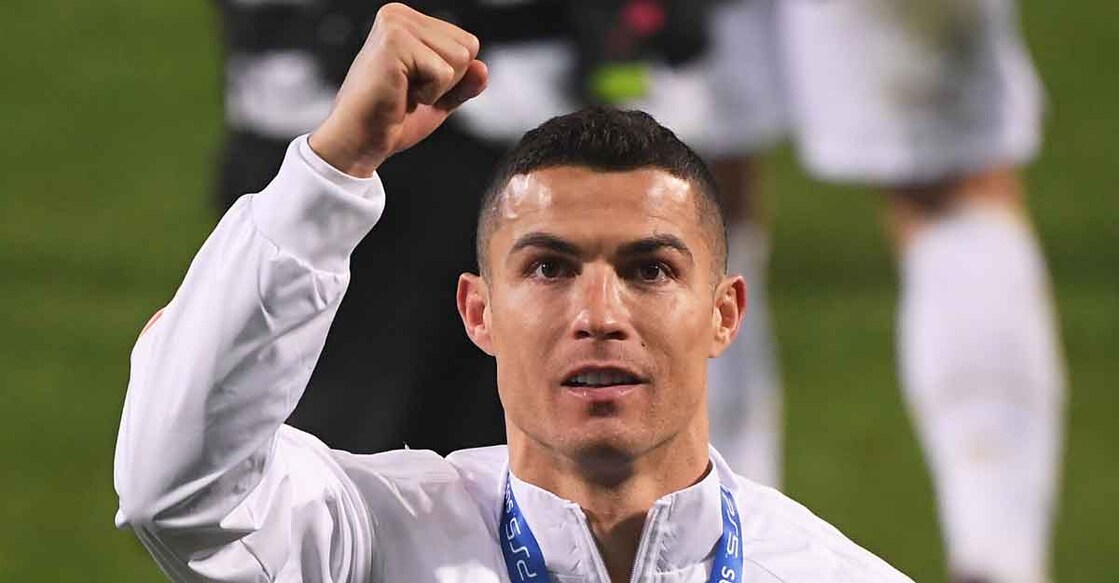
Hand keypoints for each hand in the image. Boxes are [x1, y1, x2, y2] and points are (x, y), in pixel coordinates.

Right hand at [309, 3, 487, 176]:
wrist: (358, 142)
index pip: (467, 43)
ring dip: (437, 89)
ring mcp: (395, 25)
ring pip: (460, 59)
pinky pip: (444, 73)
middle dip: (448, 82)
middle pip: (468, 48)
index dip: (453, 79)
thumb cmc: (389, 121)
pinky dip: (429, 95)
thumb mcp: (438, 100)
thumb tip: (483, 69)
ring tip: (404, 93)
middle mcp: (399, 15)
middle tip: (410, 93)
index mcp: (408, 22)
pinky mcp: (394, 43)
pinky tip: (400, 96)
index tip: (417, 89)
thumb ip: (463, 83)